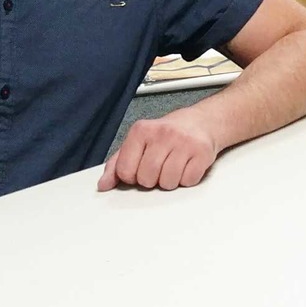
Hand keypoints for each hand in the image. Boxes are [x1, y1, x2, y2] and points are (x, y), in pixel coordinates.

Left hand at [97, 109, 218, 190]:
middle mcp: (162, 133)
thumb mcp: (138, 142)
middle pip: (146, 179)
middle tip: (159, 166)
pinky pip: (187, 182)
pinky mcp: (202, 152)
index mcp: (141, 130)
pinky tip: (186, 165)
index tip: (139, 168)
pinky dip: (186, 180)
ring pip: (167, 183)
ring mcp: (184, 142)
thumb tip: (103, 184)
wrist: (201, 122)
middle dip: (152, 179)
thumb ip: (117, 163)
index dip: (131, 176)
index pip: (125, 170)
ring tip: (173, 165)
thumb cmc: (167, 134)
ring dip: (169, 181)